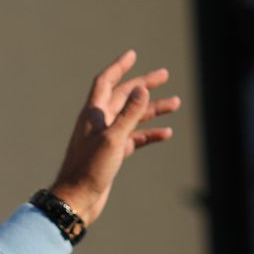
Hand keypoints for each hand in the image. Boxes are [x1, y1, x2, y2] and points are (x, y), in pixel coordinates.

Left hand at [49, 50, 181, 227]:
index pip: (106, 82)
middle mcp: (98, 122)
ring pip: (131, 118)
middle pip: (122, 97)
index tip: (133, 54)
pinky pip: (133, 138)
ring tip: (175, 103)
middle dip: (142, 85)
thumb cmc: (89, 168)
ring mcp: (105, 138)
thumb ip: (128, 114)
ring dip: (151, 110)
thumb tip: (141, 89)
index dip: (119, 67)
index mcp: (92, 114)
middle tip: (164, 75)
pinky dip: (149, 134)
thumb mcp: (112, 139)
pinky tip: (166, 133)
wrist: (77, 198)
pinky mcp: (112, 154)